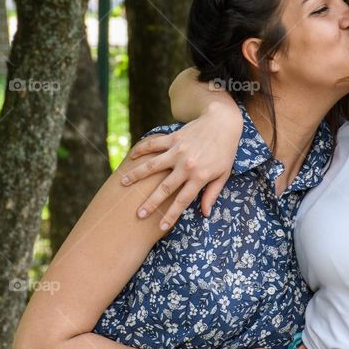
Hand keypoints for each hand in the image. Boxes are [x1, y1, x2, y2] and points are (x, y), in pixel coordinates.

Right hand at [121, 102, 242, 228]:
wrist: (222, 122)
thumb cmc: (225, 151)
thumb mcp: (223, 174)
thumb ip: (212, 193)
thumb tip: (205, 213)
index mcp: (200, 176)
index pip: (183, 201)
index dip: (171, 215)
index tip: (161, 226)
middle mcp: (186, 165)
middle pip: (165, 188)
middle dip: (151, 202)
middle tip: (138, 214)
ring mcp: (178, 151)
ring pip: (153, 166)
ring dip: (137, 175)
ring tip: (124, 183)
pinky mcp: (173, 138)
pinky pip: (154, 145)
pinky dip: (142, 150)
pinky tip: (131, 157)